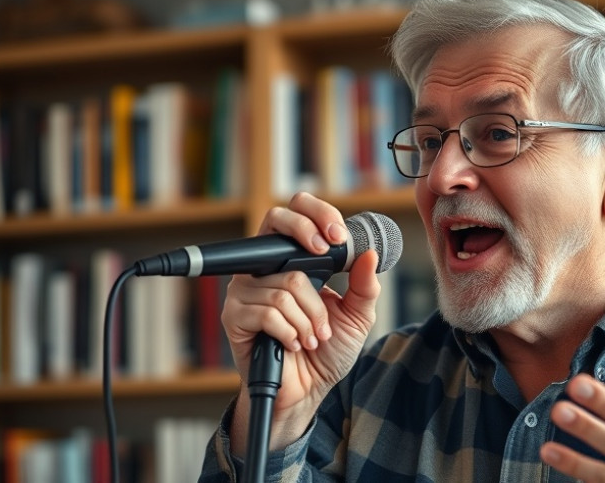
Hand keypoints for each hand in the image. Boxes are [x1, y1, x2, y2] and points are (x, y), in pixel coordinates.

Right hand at [222, 193, 382, 450]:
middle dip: (307, 237)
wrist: (307, 391)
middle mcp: (266, 268)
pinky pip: (269, 311)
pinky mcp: (235, 315)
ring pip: (287, 283)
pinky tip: (295, 343)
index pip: (294, 213)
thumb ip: (364, 286)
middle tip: (325, 261)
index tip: (339, 237)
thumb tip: (369, 253)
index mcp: (293, 260)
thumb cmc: (327, 350)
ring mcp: (247, 290)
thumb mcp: (357, 316)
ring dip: (311, 317)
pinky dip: (291, 331)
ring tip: (314, 336)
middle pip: (277, 226)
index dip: (316, 214)